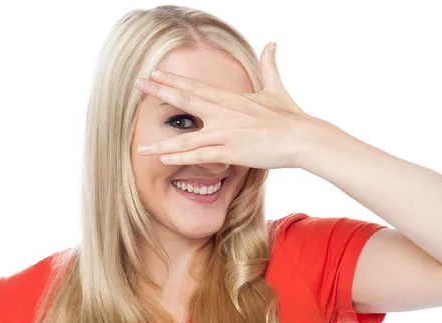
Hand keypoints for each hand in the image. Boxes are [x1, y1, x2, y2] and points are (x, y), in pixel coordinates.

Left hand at [134, 42, 315, 169]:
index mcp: (231, 98)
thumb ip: (269, 65)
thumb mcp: (276, 87)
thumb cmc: (290, 116)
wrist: (303, 137)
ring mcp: (226, 132)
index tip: (154, 74)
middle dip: (159, 92)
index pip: (196, 86)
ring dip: (162, 141)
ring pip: (187, 137)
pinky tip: (164, 160)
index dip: (173, 80)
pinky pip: (200, 156)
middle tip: (137, 85)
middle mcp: (224, 112)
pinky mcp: (232, 151)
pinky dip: (181, 158)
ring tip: (141, 145)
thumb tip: (272, 43)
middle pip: (185, 99)